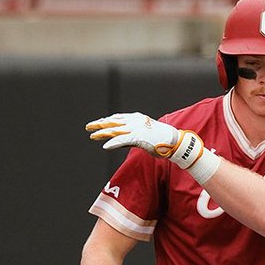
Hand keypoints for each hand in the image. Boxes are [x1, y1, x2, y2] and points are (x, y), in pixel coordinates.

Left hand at [85, 112, 208, 172]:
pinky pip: (122, 139)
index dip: (106, 120)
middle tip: (88, 127)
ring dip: (102, 133)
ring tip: (92, 136)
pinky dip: (113, 143)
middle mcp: (135, 121)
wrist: (175, 142)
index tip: (97, 123)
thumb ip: (131, 136)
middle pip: (114, 122)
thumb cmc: (161, 140)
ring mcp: (137, 128)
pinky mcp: (139, 137)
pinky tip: (105, 146)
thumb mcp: (144, 135)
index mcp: (137, 119)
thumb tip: (118, 140)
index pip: (118, 118)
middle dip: (100, 124)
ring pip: (115, 129)